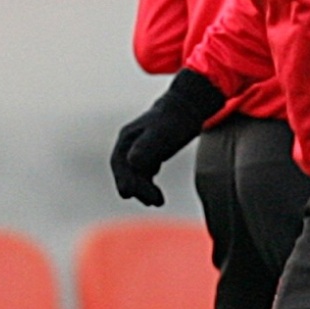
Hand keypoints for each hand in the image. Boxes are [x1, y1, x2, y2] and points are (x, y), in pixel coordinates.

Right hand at [110, 69, 226, 206]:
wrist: (190, 106)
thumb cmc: (176, 118)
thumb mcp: (163, 132)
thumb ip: (147, 146)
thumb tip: (132, 163)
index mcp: (127, 137)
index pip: (120, 163)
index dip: (124, 180)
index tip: (133, 194)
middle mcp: (130, 144)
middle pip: (125, 170)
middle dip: (136, 188)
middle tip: (153, 201)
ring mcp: (139, 149)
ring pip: (134, 173)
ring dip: (142, 189)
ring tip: (158, 202)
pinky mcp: (150, 153)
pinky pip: (143, 173)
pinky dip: (148, 185)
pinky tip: (157, 195)